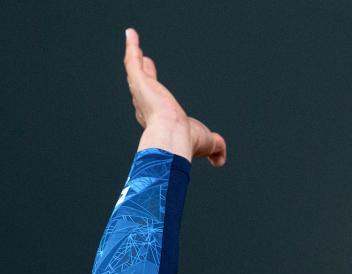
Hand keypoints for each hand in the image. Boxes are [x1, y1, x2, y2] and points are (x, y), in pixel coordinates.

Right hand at [124, 28, 226, 166]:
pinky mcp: (140, 81)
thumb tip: (221, 160)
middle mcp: (146, 107)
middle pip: (142, 86)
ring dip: (133, 56)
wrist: (173, 138)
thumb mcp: (207, 143)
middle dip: (142, 75)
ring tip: (132, 43)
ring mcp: (142, 92)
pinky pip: (132, 60)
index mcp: (159, 121)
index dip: (153, 94)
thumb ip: (215, 149)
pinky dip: (131, 46)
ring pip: (135, 71)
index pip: (154, 104)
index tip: (154, 86)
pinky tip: (130, 34)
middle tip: (143, 62)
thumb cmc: (187, 143)